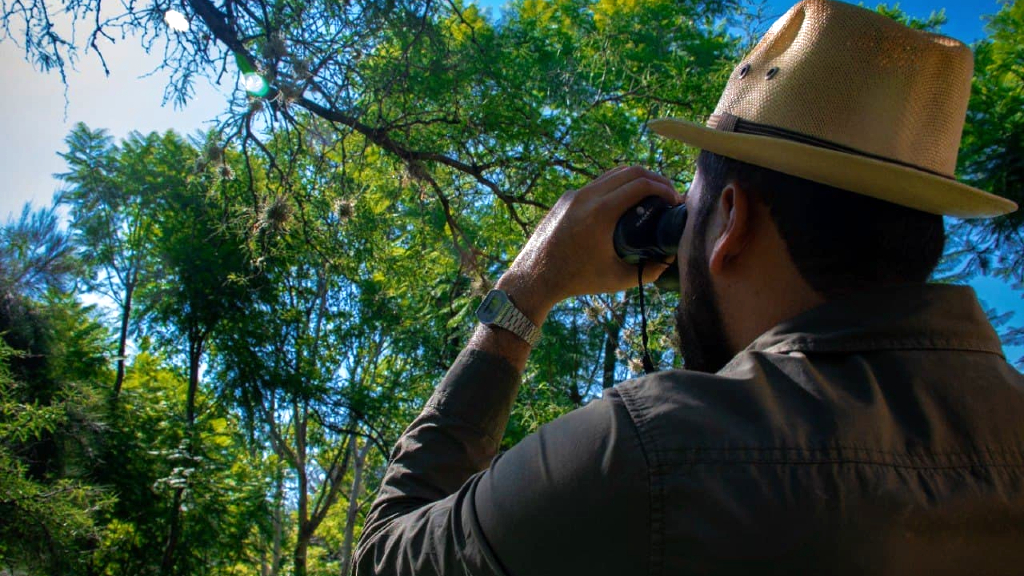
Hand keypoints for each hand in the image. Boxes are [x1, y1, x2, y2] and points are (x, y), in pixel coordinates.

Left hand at [498, 166, 682, 323]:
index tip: (675, 201)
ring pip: (612, 174)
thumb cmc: (576, 280)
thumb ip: (648, 271)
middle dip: (655, 179)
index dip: (664, 188)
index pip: (641, 184)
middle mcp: (586, 196)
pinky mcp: (565, 199)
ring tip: (650, 195)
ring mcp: (574, 195)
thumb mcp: (617, 278)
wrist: (534, 277)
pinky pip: (597, 184)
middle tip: (668, 194)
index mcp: (601, 213)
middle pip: (630, 171)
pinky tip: (624, 200)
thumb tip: (669, 260)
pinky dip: (616, 186)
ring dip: (635, 179)